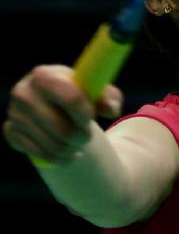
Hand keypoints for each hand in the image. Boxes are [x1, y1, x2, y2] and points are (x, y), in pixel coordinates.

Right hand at [3, 65, 122, 164]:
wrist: (50, 104)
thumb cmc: (76, 94)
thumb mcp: (94, 91)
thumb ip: (108, 96)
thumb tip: (112, 108)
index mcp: (44, 74)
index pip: (71, 98)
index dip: (86, 113)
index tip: (92, 117)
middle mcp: (24, 92)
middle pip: (63, 128)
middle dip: (82, 136)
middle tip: (87, 135)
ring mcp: (15, 114)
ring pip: (54, 145)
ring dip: (73, 148)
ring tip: (79, 143)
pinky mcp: (11, 133)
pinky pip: (42, 155)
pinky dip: (61, 159)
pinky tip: (70, 154)